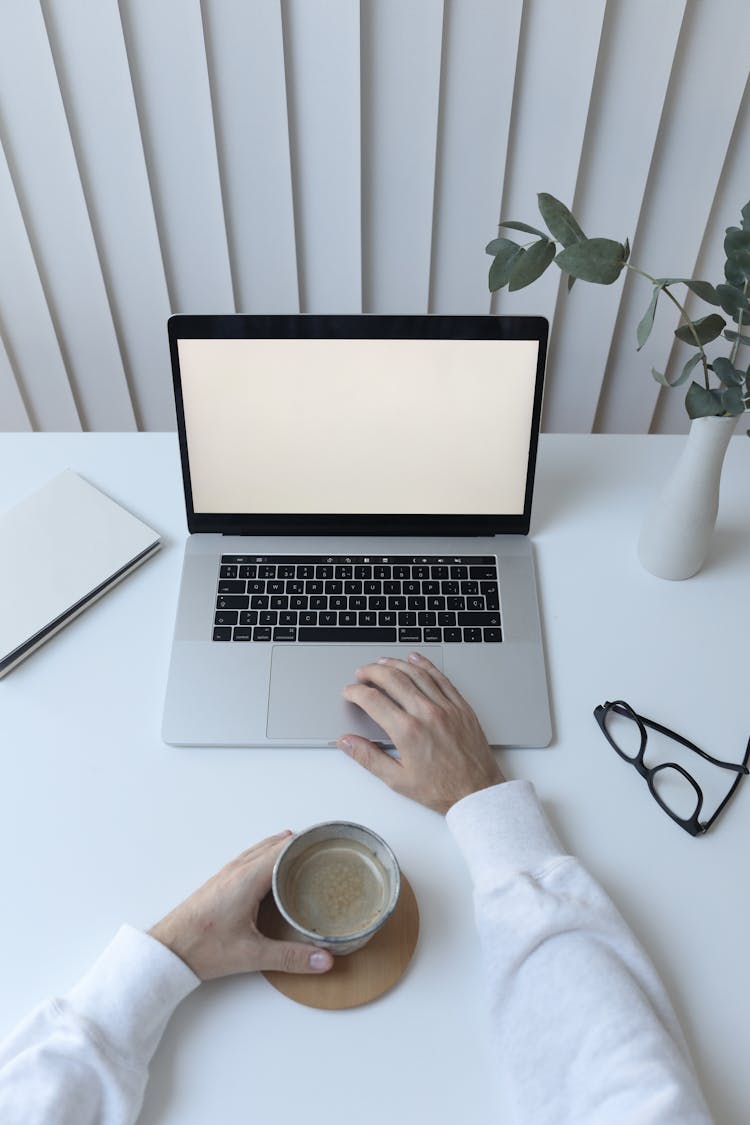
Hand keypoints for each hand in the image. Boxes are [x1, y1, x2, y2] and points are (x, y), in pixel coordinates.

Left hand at [149, 832, 333, 980]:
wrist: (167, 950)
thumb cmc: (202, 948)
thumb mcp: (251, 955)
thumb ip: (290, 957)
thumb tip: (323, 958)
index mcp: (248, 878)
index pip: (284, 848)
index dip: (307, 843)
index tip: (328, 843)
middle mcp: (238, 869)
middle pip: (275, 844)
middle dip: (300, 844)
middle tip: (325, 850)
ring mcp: (228, 873)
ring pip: (261, 849)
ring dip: (283, 848)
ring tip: (306, 855)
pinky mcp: (222, 882)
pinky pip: (251, 858)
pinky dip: (269, 856)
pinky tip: (275, 871)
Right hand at [337, 652, 504, 813]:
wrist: (477, 792)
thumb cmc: (441, 789)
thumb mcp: (397, 780)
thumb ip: (368, 757)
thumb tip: (347, 742)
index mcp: (408, 732)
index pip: (373, 700)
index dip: (356, 692)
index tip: (349, 691)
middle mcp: (426, 713)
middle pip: (393, 679)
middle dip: (372, 672)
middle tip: (362, 673)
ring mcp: (446, 707)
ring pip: (416, 673)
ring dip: (395, 664)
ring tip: (382, 662)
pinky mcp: (461, 706)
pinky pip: (441, 677)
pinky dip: (425, 665)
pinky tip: (416, 659)